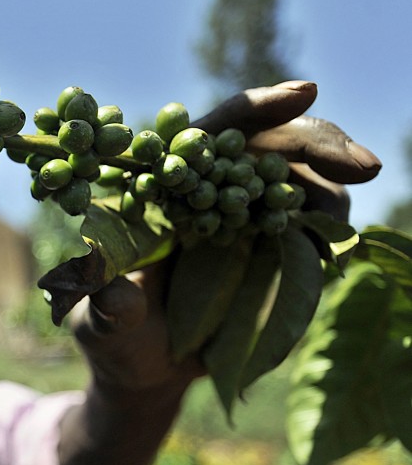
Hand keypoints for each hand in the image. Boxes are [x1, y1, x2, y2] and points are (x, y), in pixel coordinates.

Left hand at [58, 82, 381, 464]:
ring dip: (330, 193)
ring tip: (341, 219)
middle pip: (268, 149)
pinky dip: (327, 235)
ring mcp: (242, 224)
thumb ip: (110, 308)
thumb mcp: (99, 323)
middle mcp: (205, 196)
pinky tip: (336, 244)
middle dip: (320, 146)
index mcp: (160, 189)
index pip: (210, 133)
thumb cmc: (110, 338)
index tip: (305, 93)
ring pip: (299, 186)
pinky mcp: (267, 258)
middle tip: (364, 165)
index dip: (256, 110)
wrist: (143, 371)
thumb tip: (121, 297)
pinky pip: (308, 235)